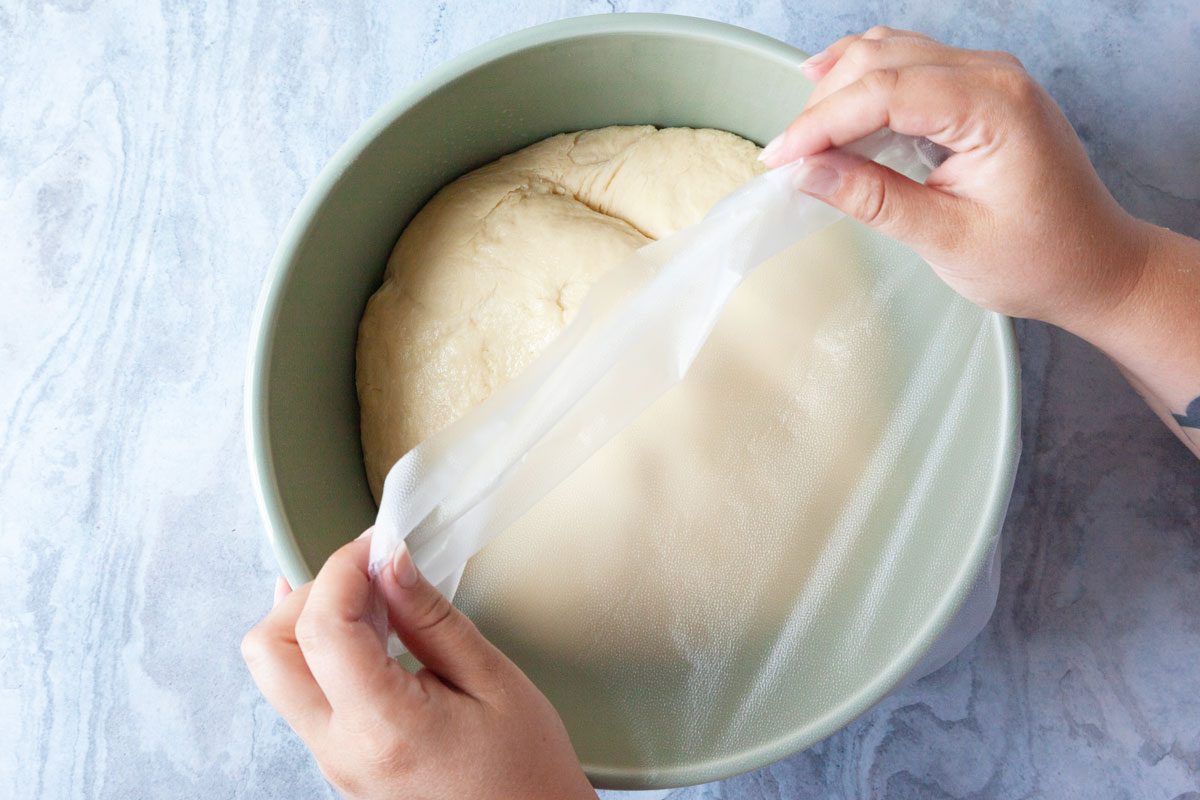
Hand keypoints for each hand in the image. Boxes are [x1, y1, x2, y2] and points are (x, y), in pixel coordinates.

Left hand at [241, 532, 595, 799]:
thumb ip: (431, 617)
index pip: (322, 628)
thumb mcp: (492, 680)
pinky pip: (301, 695)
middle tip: (364, 572)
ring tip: (374, 601)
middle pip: (267, 651)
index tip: (375, 545)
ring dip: (311, 621)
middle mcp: (340, 750)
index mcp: (382, 729)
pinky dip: (321, 651)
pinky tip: (365, 632)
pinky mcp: (338, 762)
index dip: (342, 569)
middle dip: (308, 594)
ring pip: (276, 672)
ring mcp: (331, 761)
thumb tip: (389, 563)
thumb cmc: (525, 773)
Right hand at [760, 26, 1152, 333]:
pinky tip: (834, 94)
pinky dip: (865, 79)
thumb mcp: (946, 239)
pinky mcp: (980, 88)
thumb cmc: (1037, 258)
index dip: (821, 123)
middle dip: (824, 106)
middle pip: (882, 60)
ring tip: (803, 138)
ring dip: (839, 87)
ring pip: (891, 51)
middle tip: (786, 159)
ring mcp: (989, 75)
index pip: (885, 91)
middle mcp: (994, 74)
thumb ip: (873, 199)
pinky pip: (910, 62)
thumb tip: (807, 172)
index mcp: (994, 106)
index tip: (779, 160)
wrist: (1095, 264)